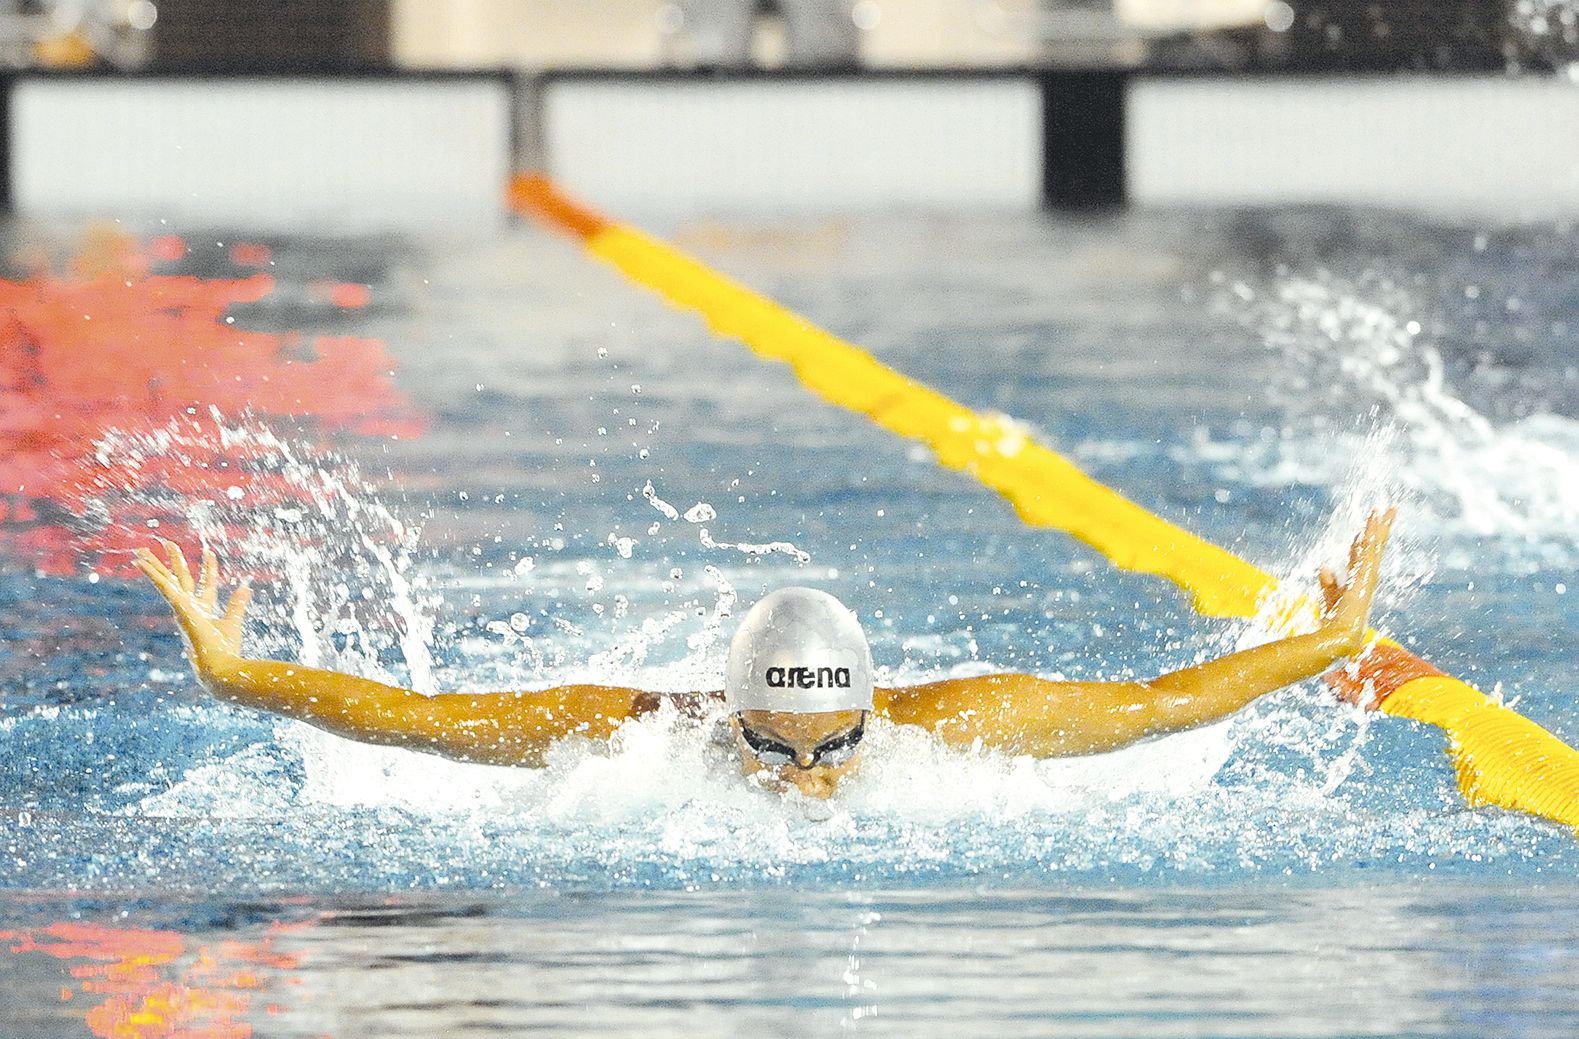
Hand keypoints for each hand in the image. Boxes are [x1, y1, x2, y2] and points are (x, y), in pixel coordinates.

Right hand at [134, 540, 252, 671]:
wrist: (218, 666)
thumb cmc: (225, 650)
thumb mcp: (232, 621)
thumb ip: (237, 603)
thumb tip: (246, 586)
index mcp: (203, 610)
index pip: (206, 584)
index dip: (209, 568)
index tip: (210, 552)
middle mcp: (189, 608)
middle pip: (181, 579)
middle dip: (175, 561)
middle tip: (167, 543)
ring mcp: (181, 608)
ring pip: (166, 581)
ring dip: (155, 564)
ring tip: (142, 550)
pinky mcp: (178, 607)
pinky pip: (163, 587)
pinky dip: (152, 574)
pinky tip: (140, 563)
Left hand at [1316, 507, 1395, 650]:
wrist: (1339, 637)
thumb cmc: (1334, 624)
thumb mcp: (1329, 599)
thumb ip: (1328, 584)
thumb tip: (1324, 567)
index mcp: (1359, 581)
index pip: (1361, 556)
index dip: (1363, 540)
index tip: (1364, 527)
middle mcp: (1367, 576)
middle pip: (1374, 546)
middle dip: (1380, 528)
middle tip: (1387, 510)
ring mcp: (1368, 576)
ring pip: (1374, 545)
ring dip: (1378, 526)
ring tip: (1384, 509)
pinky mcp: (1365, 575)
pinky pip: (1369, 550)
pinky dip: (1372, 535)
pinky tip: (1375, 521)